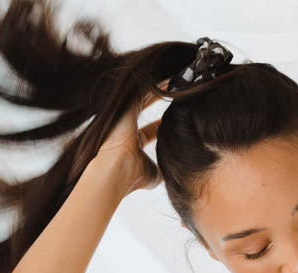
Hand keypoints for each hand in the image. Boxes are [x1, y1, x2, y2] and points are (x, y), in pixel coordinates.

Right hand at [94, 81, 168, 195]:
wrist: (117, 171)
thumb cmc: (132, 176)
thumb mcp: (154, 174)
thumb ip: (162, 170)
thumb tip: (171, 174)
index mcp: (132, 140)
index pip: (152, 127)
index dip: (165, 121)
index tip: (178, 116)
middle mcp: (127, 123)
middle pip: (148, 105)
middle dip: (163, 96)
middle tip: (179, 86)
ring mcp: (125, 111)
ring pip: (146, 91)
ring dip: (161, 82)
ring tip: (177, 72)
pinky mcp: (124, 102)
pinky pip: (143, 85)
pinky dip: (157, 79)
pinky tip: (171, 71)